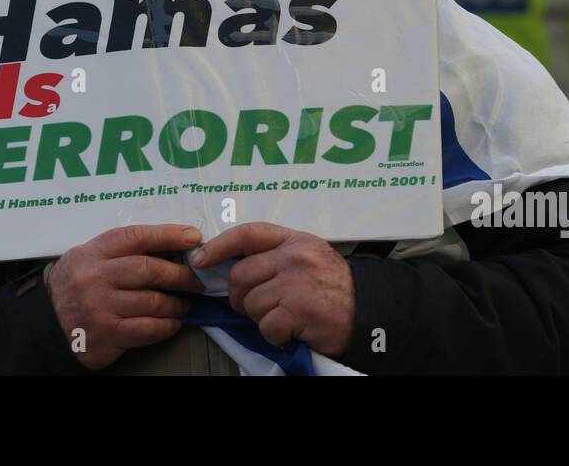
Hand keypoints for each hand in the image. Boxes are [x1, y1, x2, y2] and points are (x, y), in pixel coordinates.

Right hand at [46, 224, 203, 370]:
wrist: (45, 324)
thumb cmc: (75, 286)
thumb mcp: (89, 258)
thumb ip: (122, 251)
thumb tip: (171, 246)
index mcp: (93, 253)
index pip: (136, 237)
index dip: (169, 235)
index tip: (193, 237)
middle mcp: (95, 278)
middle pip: (150, 270)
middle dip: (181, 275)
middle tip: (196, 280)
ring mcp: (101, 308)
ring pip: (154, 302)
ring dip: (177, 304)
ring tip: (184, 304)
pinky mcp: (107, 335)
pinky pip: (148, 329)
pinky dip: (166, 326)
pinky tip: (172, 323)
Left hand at [192, 222, 354, 355]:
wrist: (369, 311)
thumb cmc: (333, 286)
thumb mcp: (309, 255)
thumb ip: (275, 253)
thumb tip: (230, 263)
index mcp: (294, 240)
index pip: (247, 234)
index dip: (218, 245)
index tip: (199, 259)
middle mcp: (295, 257)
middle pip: (240, 275)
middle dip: (241, 297)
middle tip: (260, 305)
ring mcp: (298, 283)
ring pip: (251, 303)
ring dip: (261, 318)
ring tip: (284, 317)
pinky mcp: (301, 310)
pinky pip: (267, 326)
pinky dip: (275, 335)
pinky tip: (292, 330)